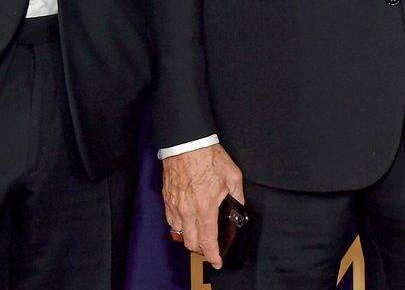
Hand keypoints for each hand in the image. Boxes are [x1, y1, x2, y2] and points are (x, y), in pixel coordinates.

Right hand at [162, 144, 243, 268]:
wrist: (187, 142)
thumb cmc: (209, 157)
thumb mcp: (233, 176)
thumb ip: (237, 197)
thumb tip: (237, 211)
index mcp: (205, 207)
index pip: (207, 242)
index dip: (212, 256)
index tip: (217, 261)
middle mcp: (187, 210)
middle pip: (191, 243)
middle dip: (201, 249)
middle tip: (210, 246)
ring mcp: (174, 205)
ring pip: (179, 234)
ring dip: (189, 238)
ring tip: (199, 233)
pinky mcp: (166, 199)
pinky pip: (170, 222)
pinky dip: (179, 226)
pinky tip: (187, 221)